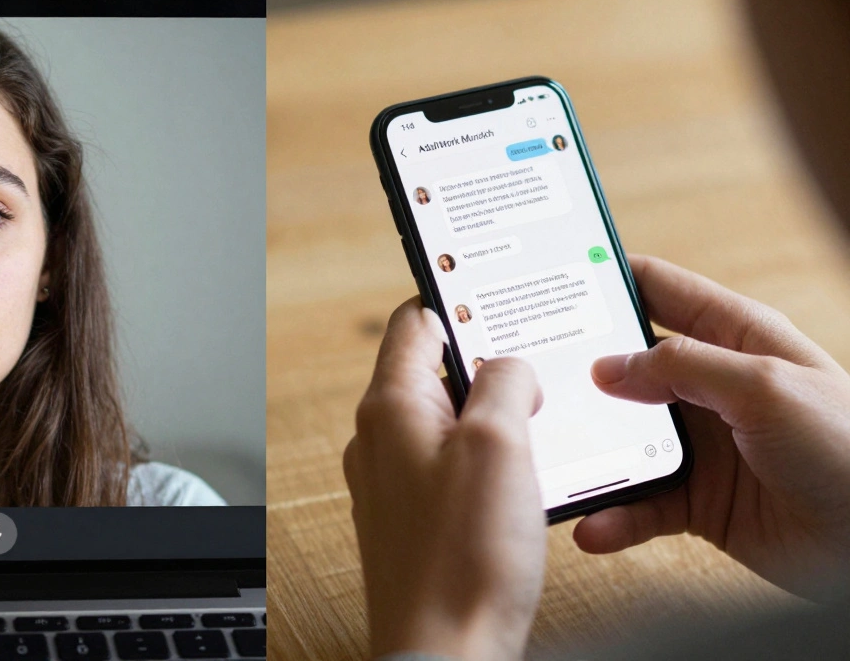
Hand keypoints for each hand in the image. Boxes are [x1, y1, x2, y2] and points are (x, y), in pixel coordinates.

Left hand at [344, 298, 544, 659]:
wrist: (445, 652)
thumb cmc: (462, 559)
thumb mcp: (500, 445)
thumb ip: (505, 384)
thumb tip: (510, 367)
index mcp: (389, 407)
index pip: (414, 322)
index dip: (458, 302)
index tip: (497, 295)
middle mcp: (380, 439)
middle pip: (433, 371)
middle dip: (487, 365)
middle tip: (537, 368)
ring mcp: (393, 480)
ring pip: (447, 421)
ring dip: (493, 417)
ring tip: (540, 425)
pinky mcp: (414, 518)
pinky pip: (451, 467)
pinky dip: (487, 461)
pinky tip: (522, 479)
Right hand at [576, 255, 849, 597]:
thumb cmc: (848, 448)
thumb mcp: (764, 386)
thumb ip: (682, 366)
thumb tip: (608, 366)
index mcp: (734, 336)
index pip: (657, 289)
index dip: (606, 278)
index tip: (551, 279)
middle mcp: (711, 386)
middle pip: (625, 366)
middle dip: (577, 372)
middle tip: (523, 373)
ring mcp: (703, 444)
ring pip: (622, 439)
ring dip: (588, 452)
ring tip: (549, 459)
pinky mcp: (698, 501)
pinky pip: (641, 505)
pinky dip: (614, 516)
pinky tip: (593, 525)